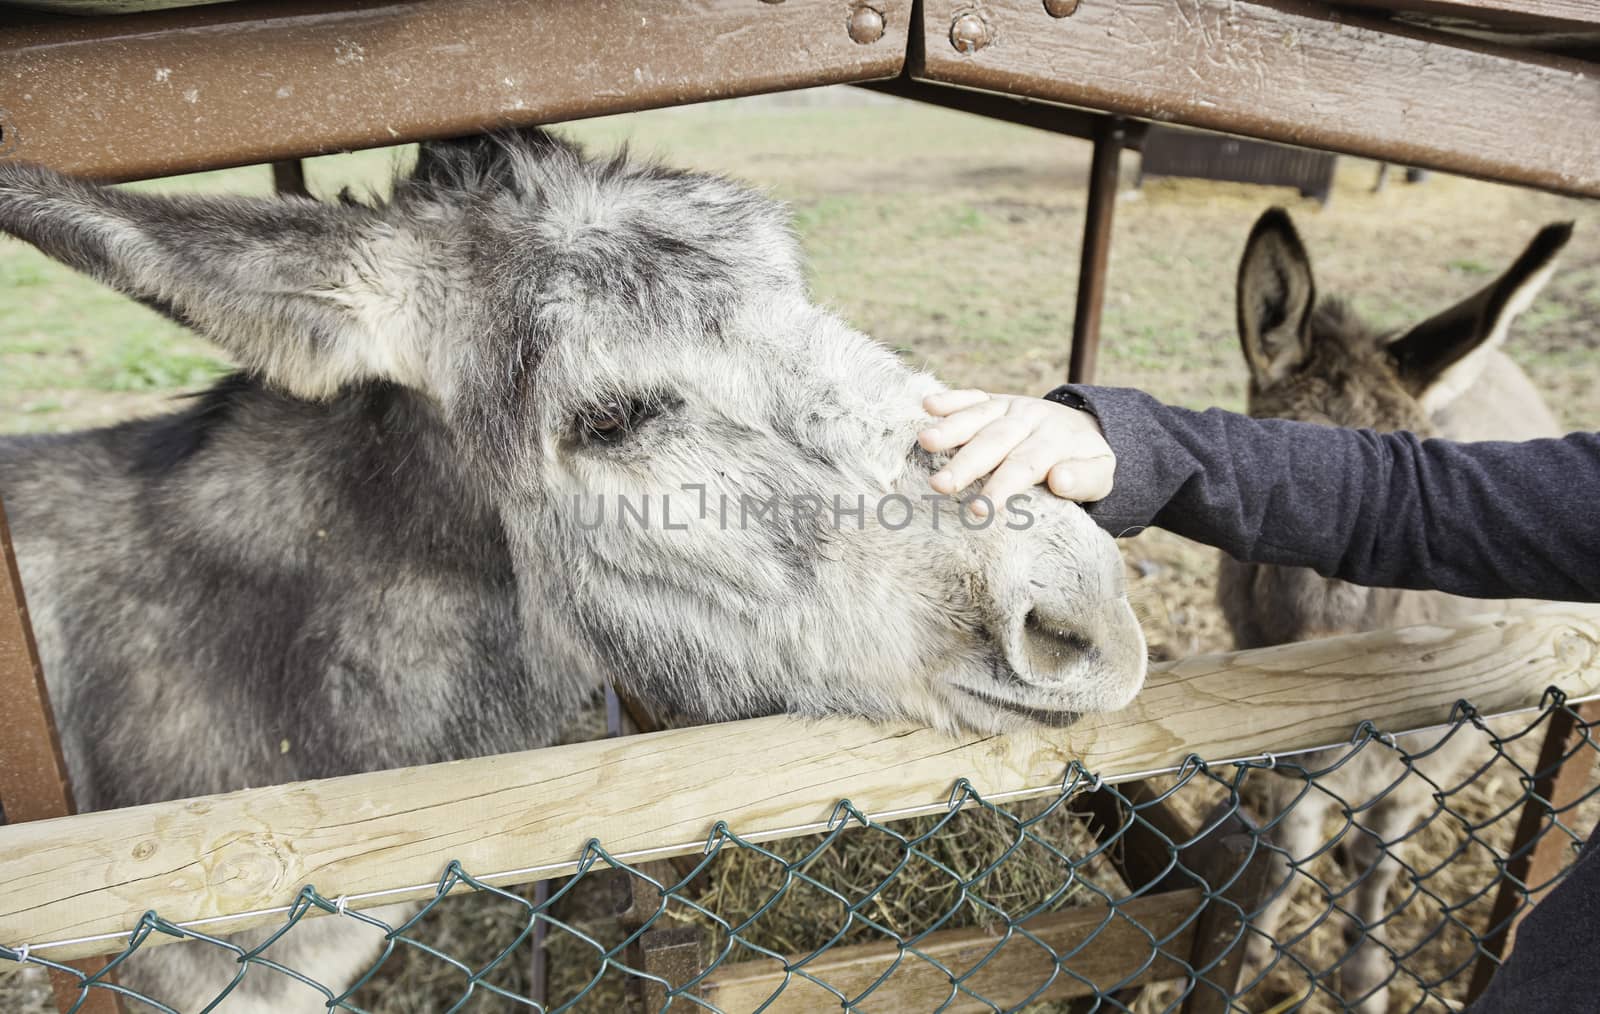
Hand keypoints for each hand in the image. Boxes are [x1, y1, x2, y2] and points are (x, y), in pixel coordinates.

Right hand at [918, 390, 1114, 507]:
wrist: (1083, 428)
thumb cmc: (1084, 463)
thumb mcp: (1101, 475)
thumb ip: (1084, 479)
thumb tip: (1059, 479)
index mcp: (1056, 440)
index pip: (1024, 465)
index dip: (1001, 487)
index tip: (980, 510)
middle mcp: (1030, 418)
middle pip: (995, 441)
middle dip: (965, 463)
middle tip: (939, 485)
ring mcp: (1010, 407)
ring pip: (978, 416)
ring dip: (950, 428)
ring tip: (924, 441)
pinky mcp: (995, 401)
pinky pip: (972, 397)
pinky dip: (950, 399)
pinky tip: (927, 404)